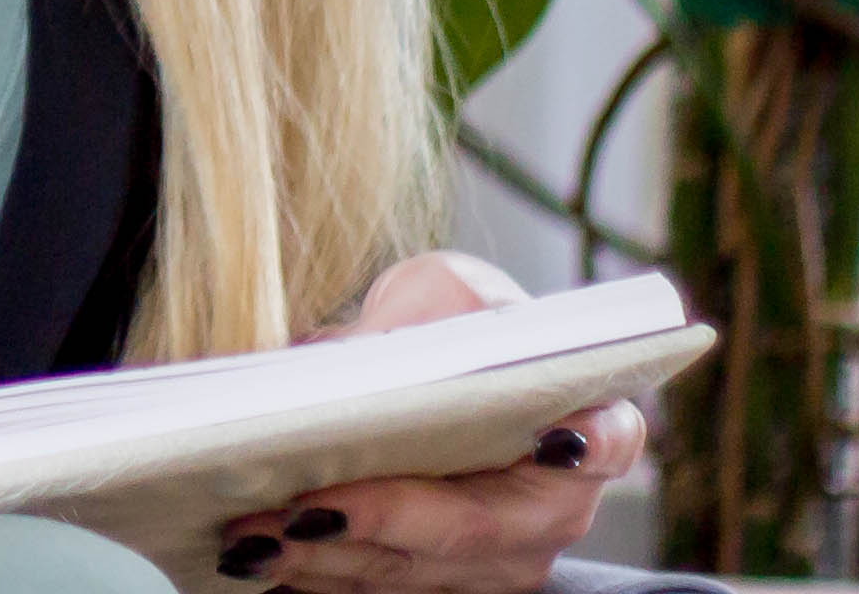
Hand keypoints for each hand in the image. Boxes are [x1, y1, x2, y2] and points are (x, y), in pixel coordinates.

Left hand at [211, 251, 646, 589]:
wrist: (428, 372)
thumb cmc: (453, 328)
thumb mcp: (445, 294)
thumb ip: (428, 312)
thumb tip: (362, 358)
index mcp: (585, 425)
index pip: (608, 439)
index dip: (587, 443)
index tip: (553, 438)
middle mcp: (551, 509)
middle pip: (472, 528)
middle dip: (381, 522)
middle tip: (301, 508)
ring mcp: (499, 561)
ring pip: (413, 572)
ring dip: (327, 560)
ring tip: (250, 534)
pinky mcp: (439, 583)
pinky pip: (375, 591)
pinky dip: (312, 574)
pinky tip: (256, 554)